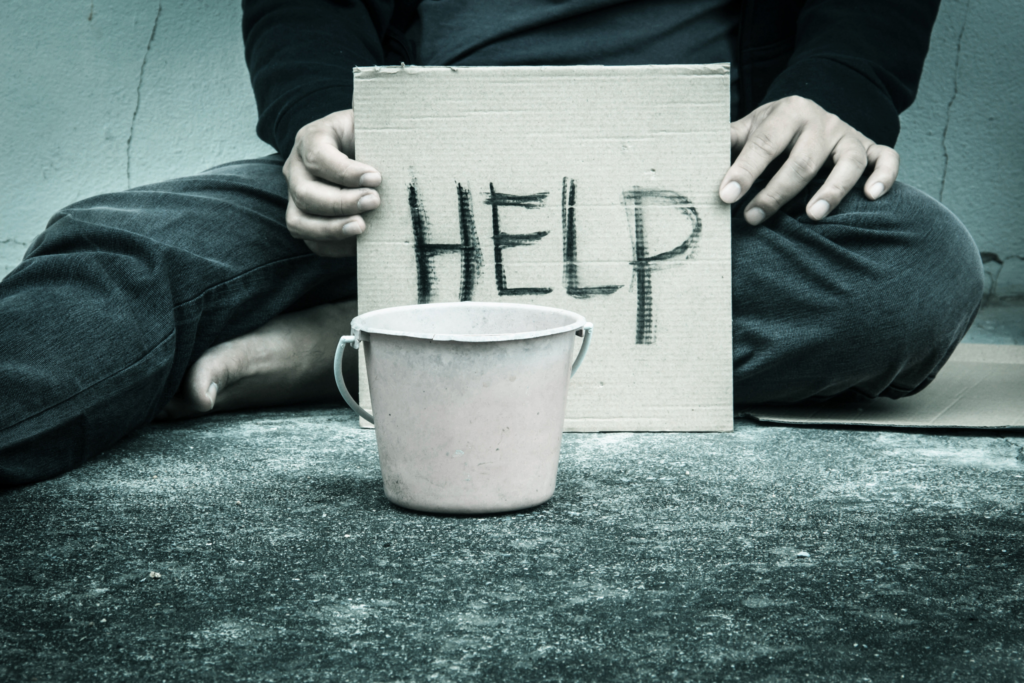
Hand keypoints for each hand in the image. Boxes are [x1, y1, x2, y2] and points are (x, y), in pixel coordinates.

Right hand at [282, 109, 381, 256]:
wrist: (362, 151)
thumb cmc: (369, 138)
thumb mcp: (371, 127)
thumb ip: (378, 135)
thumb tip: (404, 154)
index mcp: (311, 139)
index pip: (317, 156)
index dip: (345, 171)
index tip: (376, 178)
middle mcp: (297, 168)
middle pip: (305, 193)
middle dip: (341, 202)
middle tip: (374, 201)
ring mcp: (296, 197)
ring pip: (299, 222)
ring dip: (332, 229)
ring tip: (363, 227)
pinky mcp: (305, 220)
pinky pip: (311, 241)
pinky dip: (334, 245)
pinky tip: (359, 243)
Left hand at [718, 96, 899, 224]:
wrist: (808, 112)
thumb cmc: (772, 131)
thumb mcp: (748, 129)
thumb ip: (726, 145)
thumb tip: (689, 164)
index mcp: (786, 113)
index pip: (764, 144)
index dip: (744, 171)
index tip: (725, 195)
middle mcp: (821, 121)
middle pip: (803, 160)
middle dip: (777, 192)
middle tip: (754, 218)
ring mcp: (848, 134)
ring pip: (847, 161)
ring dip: (832, 190)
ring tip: (813, 217)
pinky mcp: (870, 147)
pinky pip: (886, 158)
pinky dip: (884, 176)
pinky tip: (871, 196)